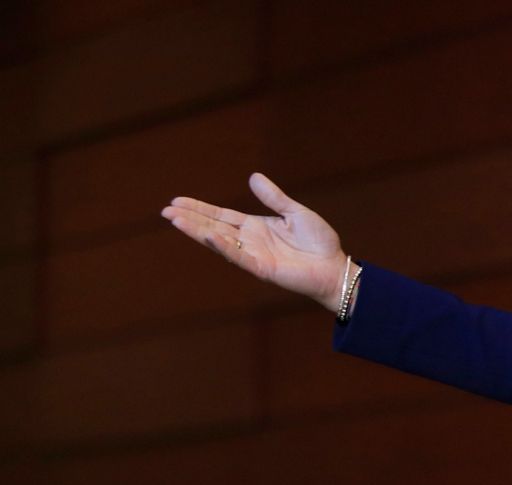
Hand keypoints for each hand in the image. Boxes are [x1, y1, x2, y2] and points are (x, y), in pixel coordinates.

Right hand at [162, 173, 348, 311]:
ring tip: (175, 220)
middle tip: (165, 211)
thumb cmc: (319, 242)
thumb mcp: (295, 212)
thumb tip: (253, 177)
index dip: (200, 209)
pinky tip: (208, 235)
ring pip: (219, 241)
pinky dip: (224, 246)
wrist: (335, 267)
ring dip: (197, 231)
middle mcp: (250, 241)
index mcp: (255, 227)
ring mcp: (254, 255)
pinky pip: (239, 257)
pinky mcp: (263, 269)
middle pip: (213, 226)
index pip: (221, 216)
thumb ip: (274, 197)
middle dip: (190, 219)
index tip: (177, 201)